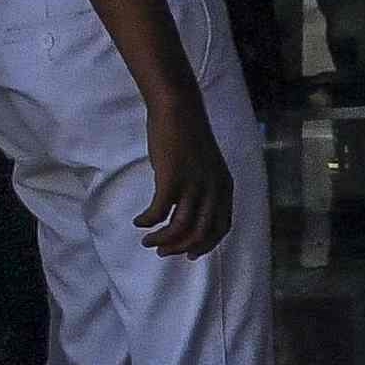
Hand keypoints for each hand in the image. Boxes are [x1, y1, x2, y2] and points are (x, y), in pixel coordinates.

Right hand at [135, 92, 234, 260]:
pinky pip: (159, 213)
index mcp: (225, 188)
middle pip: (200, 233)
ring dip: (162, 240)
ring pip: (180, 228)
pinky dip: (148, 221)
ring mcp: (193, 186)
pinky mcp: (171, 180)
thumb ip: (205, 188)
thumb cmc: (189, 136)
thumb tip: (189, 210)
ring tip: (147, 241)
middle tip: (162, 251)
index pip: (221, 228)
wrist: (179, 110)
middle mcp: (213, 190)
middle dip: (180, 248)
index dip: (206, 245)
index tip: (189, 254)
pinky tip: (139, 221)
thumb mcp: (208, 167)